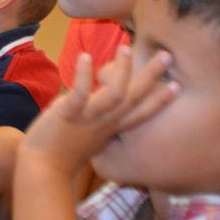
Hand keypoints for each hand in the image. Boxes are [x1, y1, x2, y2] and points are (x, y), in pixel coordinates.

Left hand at [22, 46, 177, 174]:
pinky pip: (80, 94)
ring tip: (125, 48)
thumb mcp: (88, 139)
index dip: (160, 101)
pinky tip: (85, 56)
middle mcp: (104, 123)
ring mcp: (87, 119)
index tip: (177, 85)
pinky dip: (83, 75)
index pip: (140, 114)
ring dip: (122, 71)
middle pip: (134, 98)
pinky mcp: (67, 115)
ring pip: (115, 95)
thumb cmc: (61, 155)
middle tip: (166, 54)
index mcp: (110, 129)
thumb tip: (99, 109)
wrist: (42, 171)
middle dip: (151, 77)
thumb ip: (97, 124)